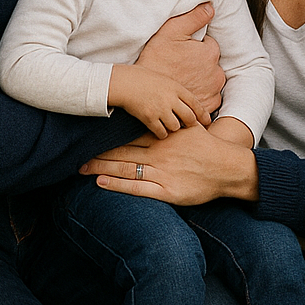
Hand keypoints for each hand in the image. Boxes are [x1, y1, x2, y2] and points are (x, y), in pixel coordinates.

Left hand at [80, 125, 258, 205]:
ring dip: (102, 167)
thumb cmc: (207, 148)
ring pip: (125, 168)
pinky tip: (101, 182)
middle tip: (78, 153)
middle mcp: (159, 153)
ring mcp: (162, 173)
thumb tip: (154, 113)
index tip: (90, 134)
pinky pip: (137, 188)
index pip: (130, 135)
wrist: (227, 168)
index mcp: (163, 137)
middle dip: (99, 152)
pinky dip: (117, 185)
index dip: (109, 135)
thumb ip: (169, 124)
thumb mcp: (188, 129)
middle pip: (122, 151)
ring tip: (82, 167)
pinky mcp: (166, 191)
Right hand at [108, 64, 210, 138]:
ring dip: (174, 128)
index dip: (203, 114)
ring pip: (176, 127)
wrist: (124, 82)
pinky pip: (162, 132)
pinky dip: (162, 134)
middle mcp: (171, 99)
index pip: (195, 103)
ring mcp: (161, 109)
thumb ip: (174, 89)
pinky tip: (158, 131)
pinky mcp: (150, 118)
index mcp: (175, 87)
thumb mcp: (162, 78)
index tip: (207, 121)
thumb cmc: (140, 77)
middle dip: (190, 123)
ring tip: (170, 126)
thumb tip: (183, 99)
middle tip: (188, 127)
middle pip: (189, 117)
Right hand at [135, 3, 225, 113]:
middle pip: (212, 65)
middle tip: (180, 67)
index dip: (195, 48)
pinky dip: (200, 97)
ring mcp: (212, 92)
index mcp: (210, 53)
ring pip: (211, 83)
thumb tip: (211, 7)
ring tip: (182, 81)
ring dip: (202, 82)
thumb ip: (194, 17)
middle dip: (200, 65)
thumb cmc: (156, 60)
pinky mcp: (206, 107)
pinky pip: (209, 100)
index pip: (210, 46)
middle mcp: (216, 74)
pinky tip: (186, 93)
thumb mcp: (172, 31)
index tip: (182, 53)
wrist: (143, 91)